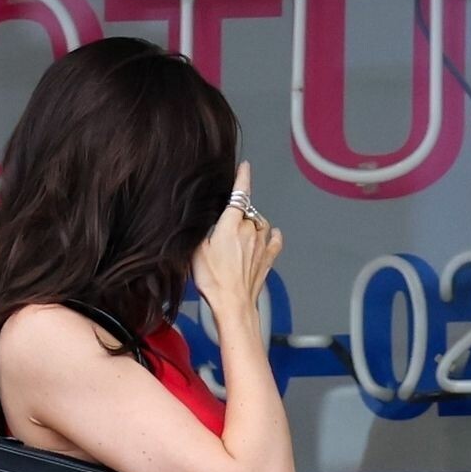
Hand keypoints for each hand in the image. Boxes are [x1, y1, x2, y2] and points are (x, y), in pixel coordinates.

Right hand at [191, 159, 282, 315]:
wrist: (233, 305)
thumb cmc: (214, 281)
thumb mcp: (195, 252)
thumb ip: (201, 232)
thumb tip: (202, 221)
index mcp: (231, 223)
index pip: (239, 193)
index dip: (242, 177)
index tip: (244, 167)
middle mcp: (249, 229)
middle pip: (246, 212)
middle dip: (237, 214)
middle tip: (224, 227)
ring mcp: (261, 244)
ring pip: (261, 223)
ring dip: (253, 224)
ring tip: (243, 231)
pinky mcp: (268, 259)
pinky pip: (275, 241)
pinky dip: (274, 236)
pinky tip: (273, 234)